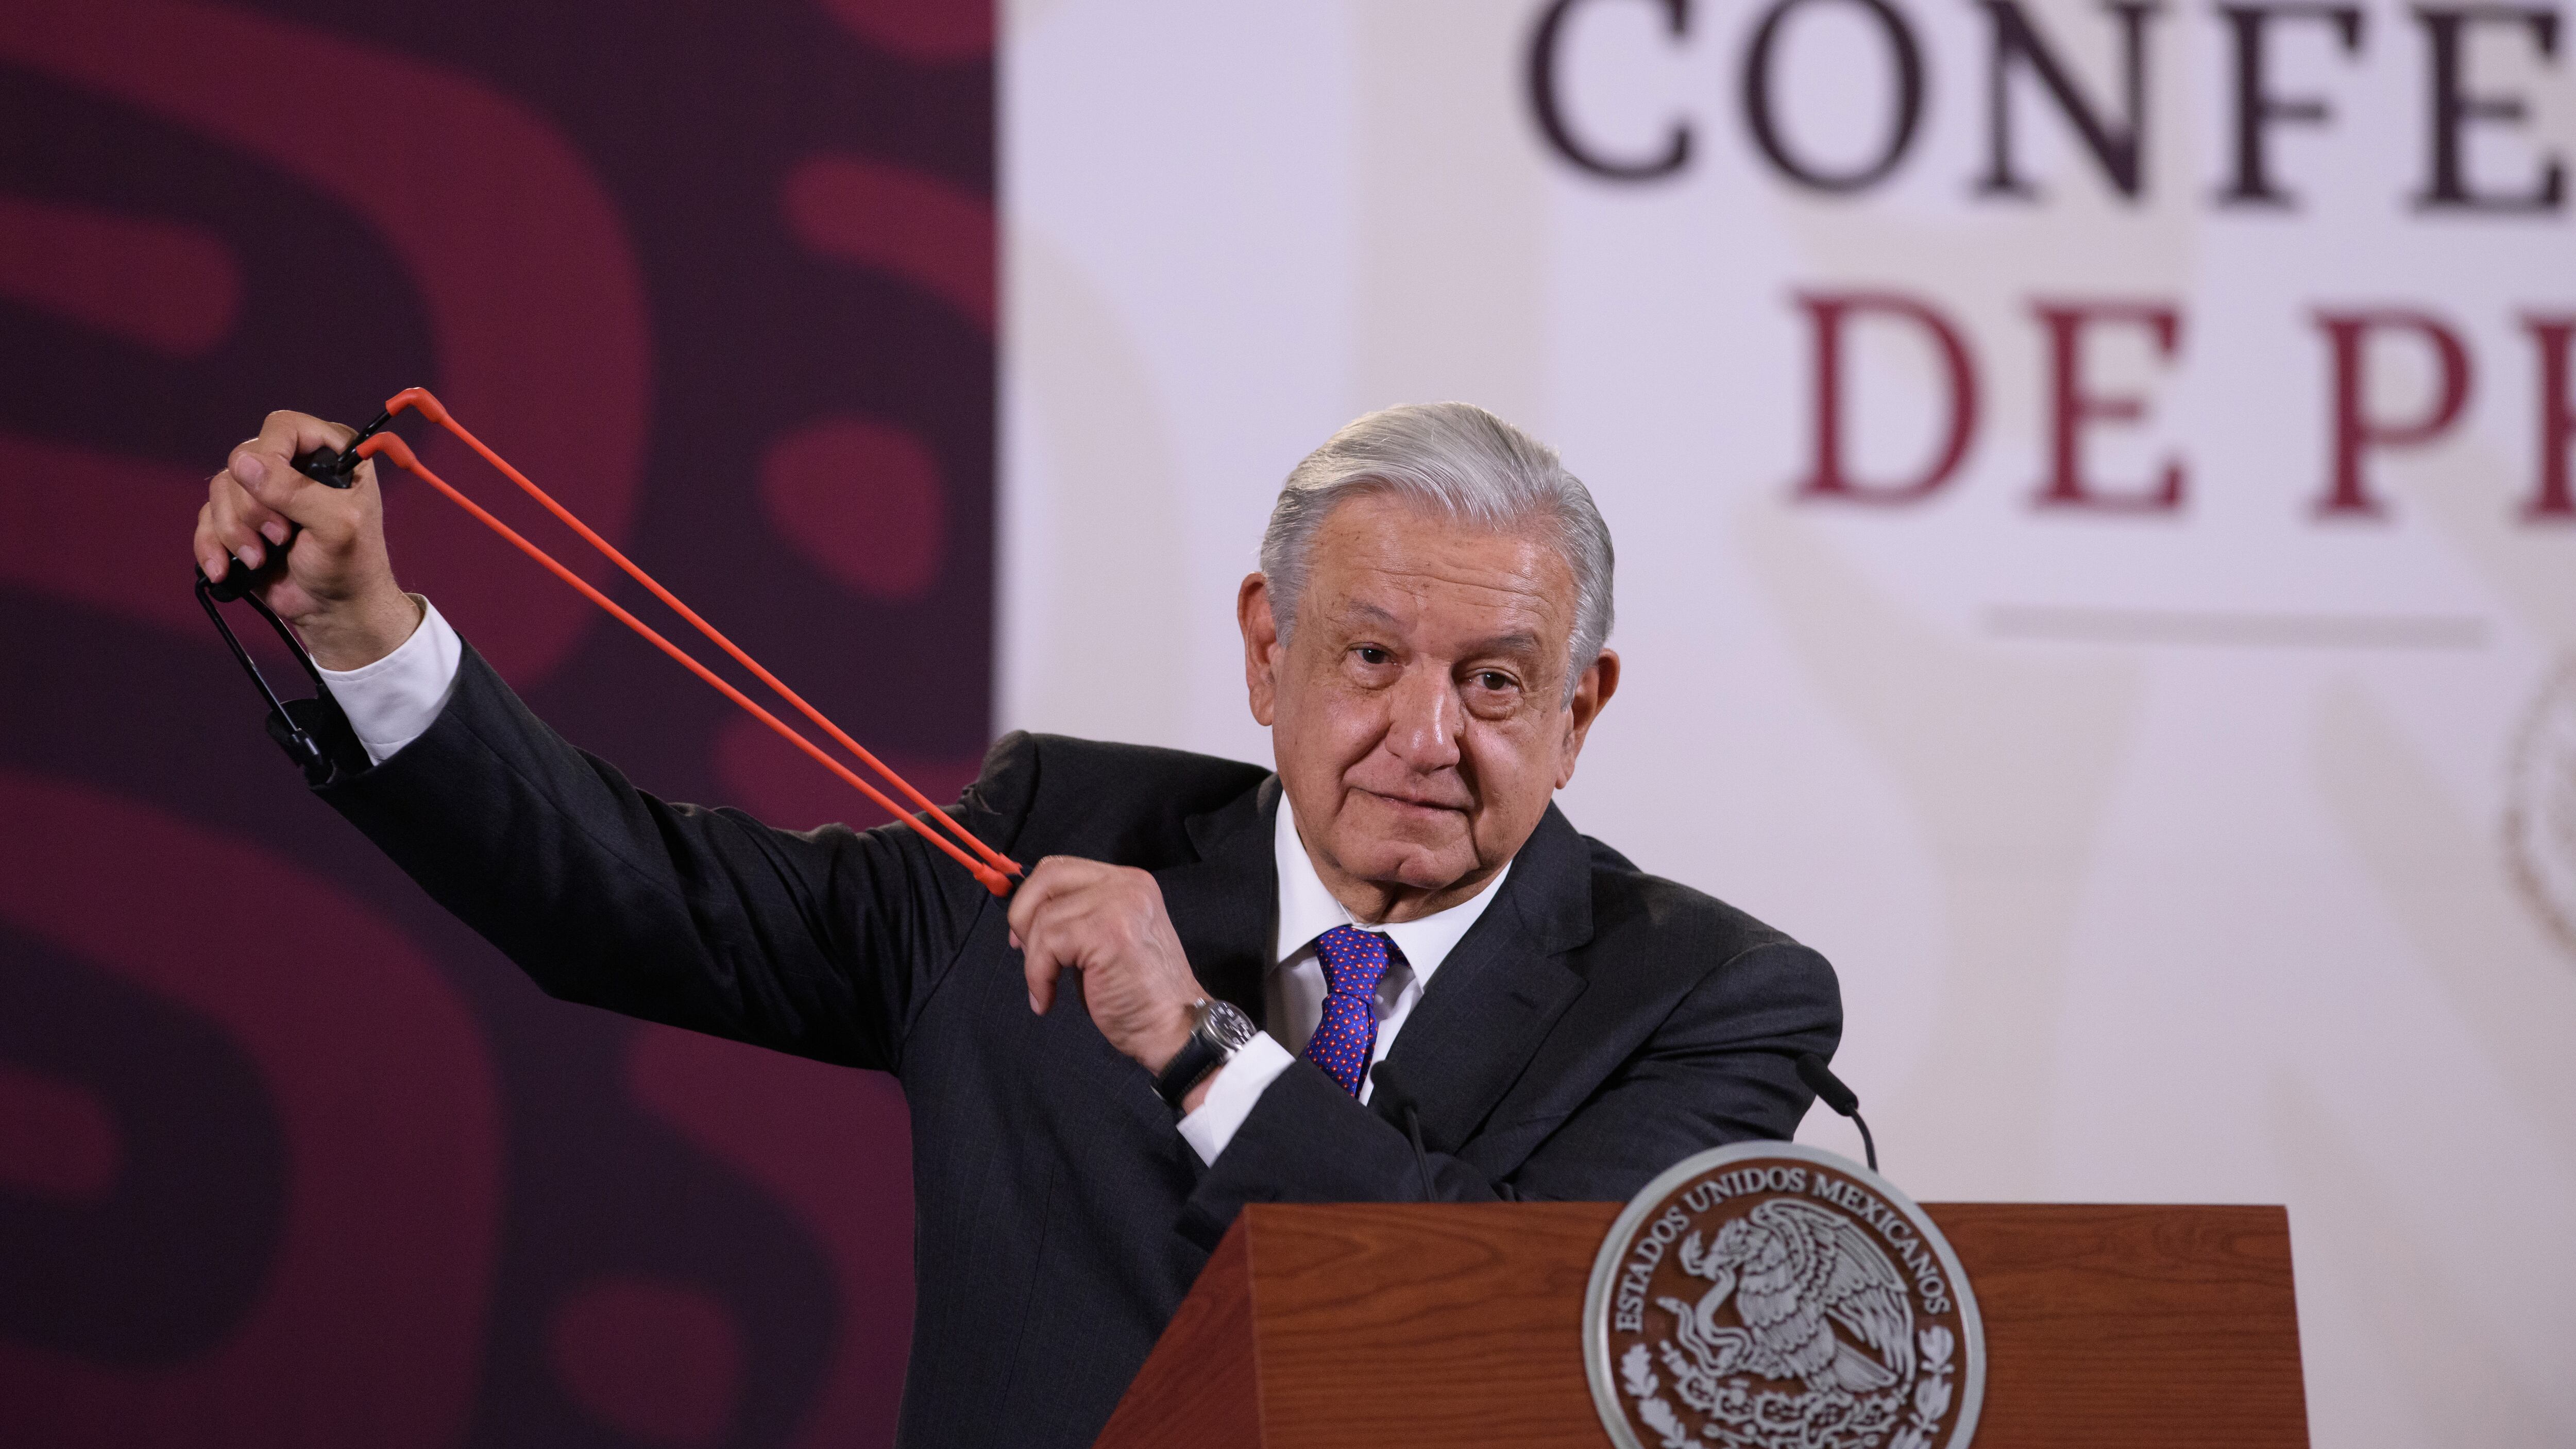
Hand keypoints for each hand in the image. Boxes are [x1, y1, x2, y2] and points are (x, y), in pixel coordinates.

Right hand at [195, 410, 419, 668]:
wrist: (333, 609)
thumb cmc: (349, 565)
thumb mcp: (336, 526)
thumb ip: (294, 491)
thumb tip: (243, 463)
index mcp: (330, 452)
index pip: (282, 427)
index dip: (270, 458)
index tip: (280, 502)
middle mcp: (294, 464)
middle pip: (243, 460)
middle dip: (252, 508)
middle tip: (281, 538)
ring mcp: (263, 491)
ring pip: (220, 489)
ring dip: (234, 531)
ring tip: (260, 559)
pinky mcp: (240, 519)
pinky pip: (205, 518)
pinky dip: (210, 545)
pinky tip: (224, 569)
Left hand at [1008, 856, 1205, 1076]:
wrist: (1174, 1029)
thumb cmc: (1138, 996)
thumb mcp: (1106, 941)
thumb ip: (1076, 919)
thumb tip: (1026, 919)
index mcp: (1128, 882)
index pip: (1061, 869)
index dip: (1032, 900)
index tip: (1024, 936)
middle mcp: (1127, 883)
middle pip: (1048, 876)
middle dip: (1022, 916)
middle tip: (1026, 954)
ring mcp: (1119, 903)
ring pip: (1044, 917)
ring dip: (1033, 960)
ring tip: (1045, 990)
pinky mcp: (1108, 930)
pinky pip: (1048, 944)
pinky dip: (1038, 976)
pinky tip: (1047, 999)